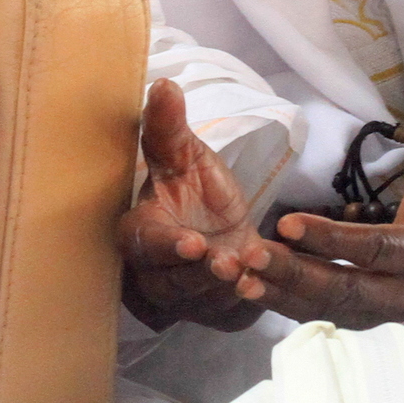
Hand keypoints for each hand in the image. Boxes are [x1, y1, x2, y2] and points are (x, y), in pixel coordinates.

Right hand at [118, 79, 274, 331]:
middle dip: (200, 275)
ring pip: (200, 303)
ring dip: (226, 290)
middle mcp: (153, 273)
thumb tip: (164, 85)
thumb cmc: (197, 189)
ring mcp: (182, 300)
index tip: (193, 243)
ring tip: (252, 269)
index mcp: (140, 230)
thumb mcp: (187, 156)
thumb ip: (170, 128)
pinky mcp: (212, 316)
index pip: (142, 244)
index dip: (165, 247)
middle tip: (230, 262)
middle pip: (170, 283)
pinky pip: (228, 316)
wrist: (226, 225)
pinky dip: (245, 305)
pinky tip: (263, 289)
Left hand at [249, 78, 403, 328]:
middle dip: (293, 275)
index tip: (286, 223)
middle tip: (246, 255)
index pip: (376, 250)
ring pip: (327, 308)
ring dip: (280, 293)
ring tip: (235, 274)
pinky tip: (247, 285)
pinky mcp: (366, 316)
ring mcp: (385, 311)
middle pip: (344, 290)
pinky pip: (322, 313)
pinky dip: (284, 302)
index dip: (332, 240)